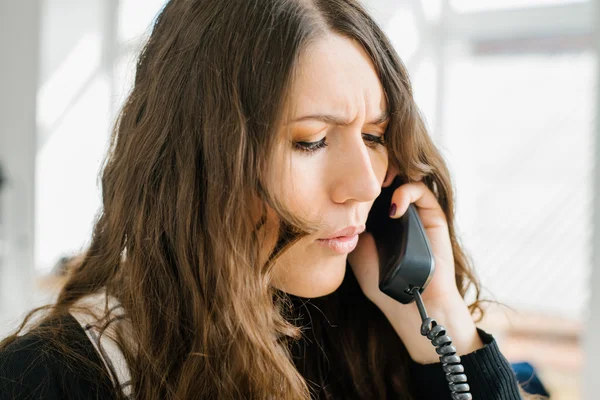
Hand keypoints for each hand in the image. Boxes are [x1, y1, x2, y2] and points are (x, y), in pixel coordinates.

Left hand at [347, 173, 459, 313]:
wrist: (410, 303)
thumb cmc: (381, 281)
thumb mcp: (355, 251)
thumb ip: (348, 229)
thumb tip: (333, 210)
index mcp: (380, 217)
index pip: (371, 187)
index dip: (360, 180)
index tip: (346, 181)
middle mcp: (399, 210)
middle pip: (388, 177)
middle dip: (374, 171)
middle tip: (361, 175)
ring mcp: (417, 212)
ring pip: (405, 178)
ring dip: (390, 176)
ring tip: (377, 185)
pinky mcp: (433, 216)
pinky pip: (422, 192)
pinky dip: (406, 193)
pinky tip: (393, 209)